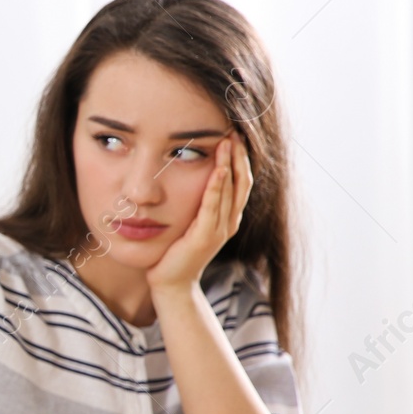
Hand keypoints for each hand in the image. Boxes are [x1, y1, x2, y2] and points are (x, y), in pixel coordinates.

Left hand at [147, 136, 252, 294]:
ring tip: (228, 141)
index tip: (234, 134)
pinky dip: (216, 187)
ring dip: (230, 164)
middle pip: (241, 181)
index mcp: (227, 217)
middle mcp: (229, 222)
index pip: (240, 181)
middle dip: (239, 155)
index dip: (239, 158)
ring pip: (231, 191)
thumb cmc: (175, 251)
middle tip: (234, 130)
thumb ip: (196, 203)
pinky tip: (217, 169)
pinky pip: (213, 207)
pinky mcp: (204, 237)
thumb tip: (188, 175)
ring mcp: (219, 230)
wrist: (170, 283)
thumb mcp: (188, 221)